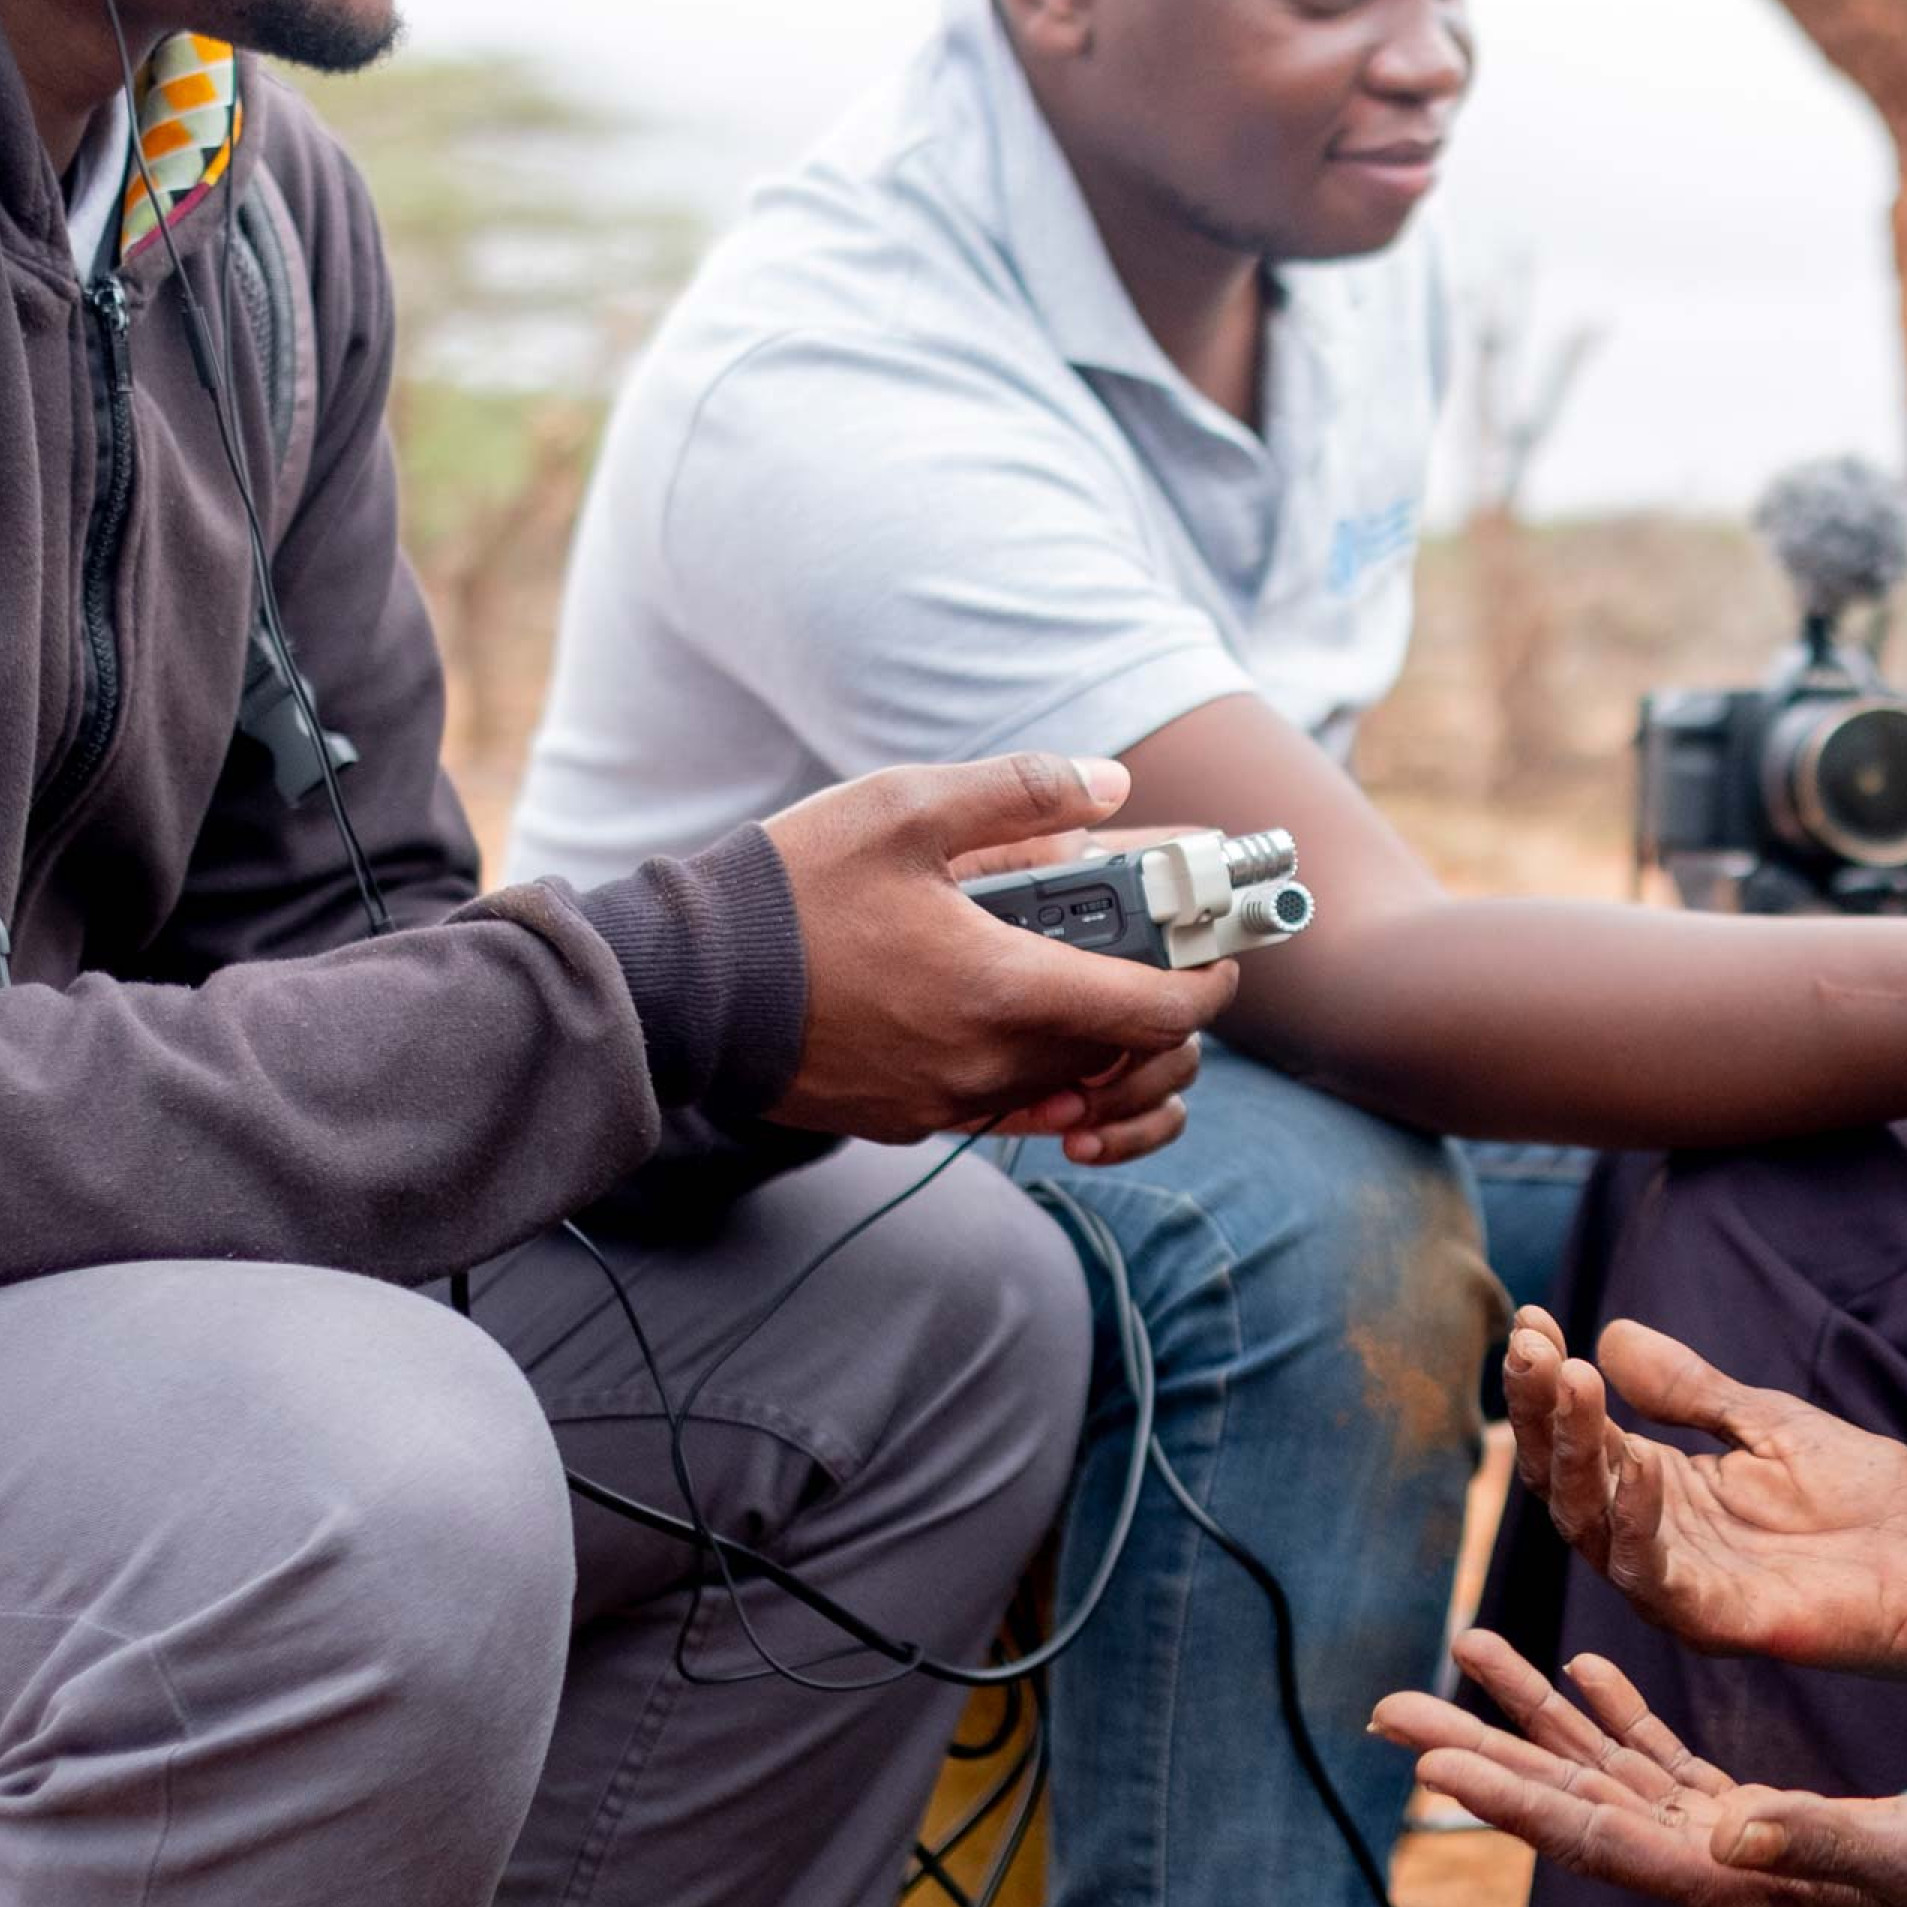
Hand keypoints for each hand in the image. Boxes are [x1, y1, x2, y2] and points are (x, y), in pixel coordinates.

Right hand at [761, 752, 1235, 1156]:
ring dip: (1098, 1043)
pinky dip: (1036, 1072)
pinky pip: (1005, 1108)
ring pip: (1067, 1089)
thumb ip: (1021, 793)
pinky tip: (1014, 1015)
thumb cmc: (792, 891)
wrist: (685, 984)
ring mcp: (947, 1104)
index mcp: (1004, 989)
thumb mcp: (906, 807)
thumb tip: (1111, 785)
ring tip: (1087, 975)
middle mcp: (988, 1065)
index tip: (1221, 954)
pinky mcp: (907, 1121)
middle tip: (1159, 952)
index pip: (1155, 1013)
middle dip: (1160, 1011)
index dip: (1207, 984)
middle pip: (1123, 1058)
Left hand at [1373, 1634, 1906, 1906]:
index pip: (1595, 1835)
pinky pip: (1659, 1760)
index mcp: (1734, 1877)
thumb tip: (1721, 1834)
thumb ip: (1812, 1840)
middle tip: (1387, 1708)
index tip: (1427, 1764)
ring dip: (1530, 1715)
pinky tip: (1581, 1670)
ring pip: (1602, 1771)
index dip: (1509, 1797)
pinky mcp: (1753, 1816)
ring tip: (1464, 1649)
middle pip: (1570, 1802)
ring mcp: (1727, 1841)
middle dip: (1478, 1752)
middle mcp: (1711, 1863)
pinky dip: (1612, 1711)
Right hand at [1505, 1307, 1906, 1678]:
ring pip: (1592, 1526)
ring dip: (1574, 1455)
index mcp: (1658, 1486)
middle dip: (1542, 1412)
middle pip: (1567, 1479)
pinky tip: (1636, 1466)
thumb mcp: (1766, 1422)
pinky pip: (1653, 1578)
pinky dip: (1635, 1523)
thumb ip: (1692, 1389)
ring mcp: (1678, 1582)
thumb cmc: (1856, 1498)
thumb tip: (1612, 1334)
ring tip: (1571, 1382)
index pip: (1581, 1434)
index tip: (1532, 1319)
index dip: (1548, 1382)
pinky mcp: (1715, 1621)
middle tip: (1532, 1349)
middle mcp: (1651, 1535)